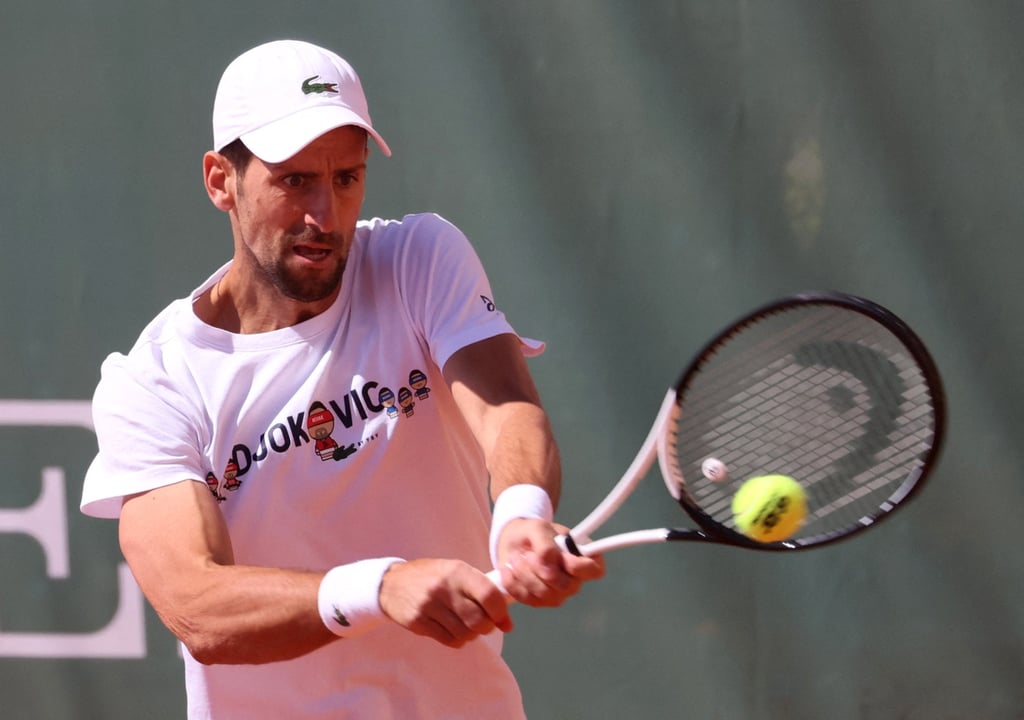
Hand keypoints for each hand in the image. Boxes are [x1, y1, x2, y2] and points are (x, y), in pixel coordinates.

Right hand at [378, 558, 512, 647]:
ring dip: (471, 635)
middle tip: (483, 624)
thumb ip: (482, 592)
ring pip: (464, 633)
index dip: (501, 611)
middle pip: (478, 620)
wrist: (392, 583)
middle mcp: (444, 587)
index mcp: (457, 571)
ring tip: (466, 626)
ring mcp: (429, 605)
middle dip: (486, 627)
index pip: (489, 594)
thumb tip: (507, 623)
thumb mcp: (456, 573)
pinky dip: (457, 640)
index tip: (502, 619)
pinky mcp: (418, 622)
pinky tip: (453, 630)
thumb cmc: (432, 577)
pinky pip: (449, 640)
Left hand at [496, 519, 605, 606]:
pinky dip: (513, 583)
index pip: (594, 570)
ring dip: (524, 574)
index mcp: (585, 557)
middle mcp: (575, 579)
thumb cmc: (533, 532)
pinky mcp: (539, 601)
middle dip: (541, 569)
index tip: (561, 556)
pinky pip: (527, 599)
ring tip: (515, 557)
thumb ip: (546, 545)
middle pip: (565, 586)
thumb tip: (549, 567)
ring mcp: (558, 593)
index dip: (579, 567)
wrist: (514, 541)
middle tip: (527, 553)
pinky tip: (508, 569)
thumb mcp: (538, 528)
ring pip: (544, 594)